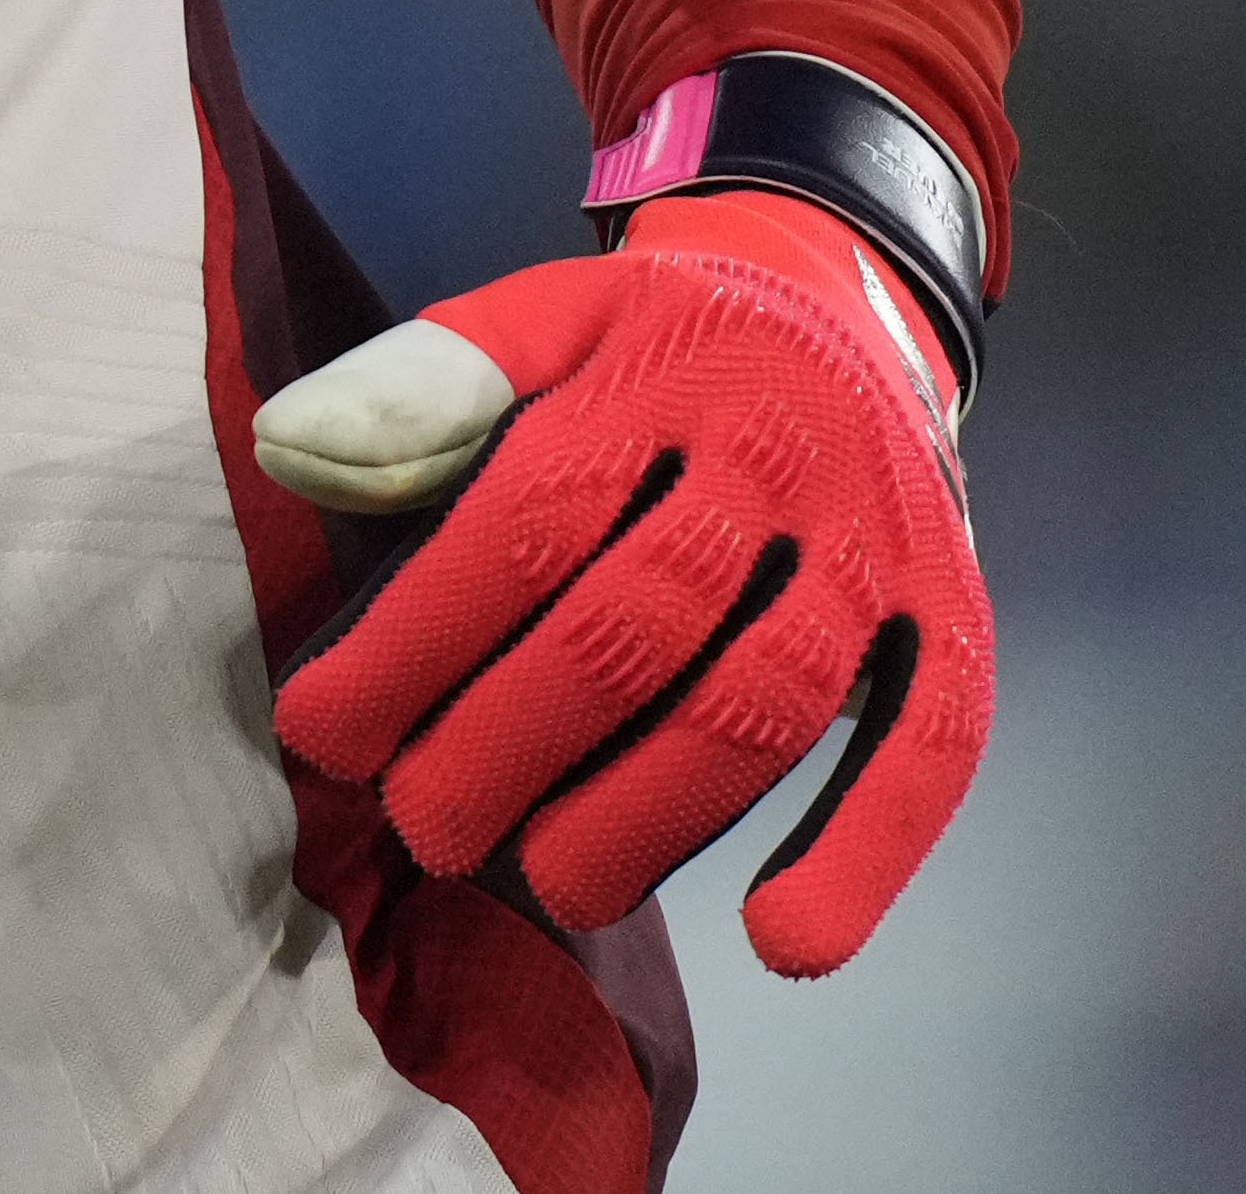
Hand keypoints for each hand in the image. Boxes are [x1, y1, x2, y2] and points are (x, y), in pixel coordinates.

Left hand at [258, 186, 989, 972]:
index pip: (523, 520)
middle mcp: (774, 455)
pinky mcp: (956, 609)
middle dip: (515, 741)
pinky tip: (787, 945)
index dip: (419, 635)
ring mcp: (874, 538)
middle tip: (426, 827)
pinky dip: (865, 849)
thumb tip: (289, 449)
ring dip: (657, 810)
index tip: (325, 729)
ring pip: (767, 695)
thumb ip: (422, 388)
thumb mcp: (537, 321)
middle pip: (638, 622)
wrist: (837, 301)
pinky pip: (931, 739)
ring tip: (557, 889)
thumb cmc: (649, 344)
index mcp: (649, 376)